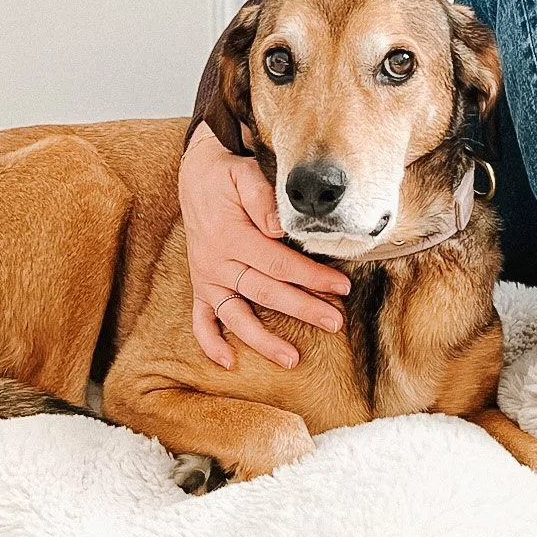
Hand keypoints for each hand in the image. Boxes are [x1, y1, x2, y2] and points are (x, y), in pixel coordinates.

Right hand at [180, 124, 349, 369]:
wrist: (195, 175)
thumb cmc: (227, 175)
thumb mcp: (244, 174)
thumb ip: (262, 199)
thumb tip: (281, 228)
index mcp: (232, 236)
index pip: (279, 263)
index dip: (312, 277)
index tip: (341, 287)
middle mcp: (217, 262)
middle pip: (265, 292)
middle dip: (303, 309)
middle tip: (335, 323)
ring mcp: (207, 277)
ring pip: (235, 315)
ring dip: (262, 340)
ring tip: (292, 359)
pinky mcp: (200, 285)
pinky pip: (201, 319)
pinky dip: (211, 342)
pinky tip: (229, 362)